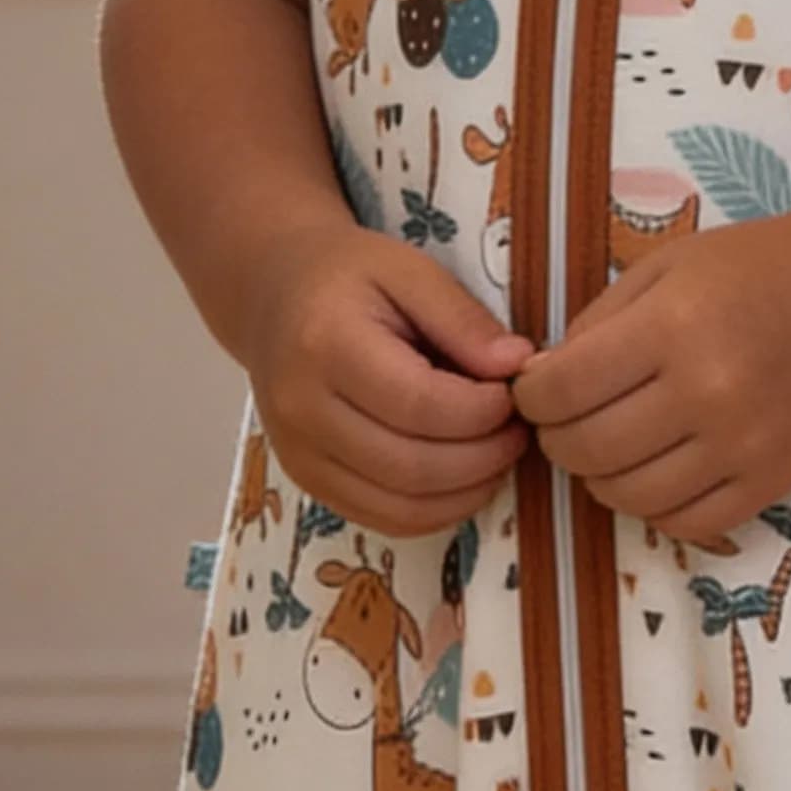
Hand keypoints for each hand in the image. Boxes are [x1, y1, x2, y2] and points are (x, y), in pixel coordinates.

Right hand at [243, 223, 532, 536]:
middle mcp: (302, 409)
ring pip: (400, 507)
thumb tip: (516, 367)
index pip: (420, 405)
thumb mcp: (408, 271)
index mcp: (326, 344)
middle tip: (518, 430)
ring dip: (466, 492)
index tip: (515, 394)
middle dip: (484, 457)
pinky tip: (463, 479)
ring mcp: (299, 454)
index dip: (483, 412)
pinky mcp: (307, 481)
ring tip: (497, 454)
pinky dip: (436, 511)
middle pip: (412, 466)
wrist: (273, 297)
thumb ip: (463, 319)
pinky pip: (383, 519)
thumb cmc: (345, 277)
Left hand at [509, 211, 790, 552]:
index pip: (561, 391)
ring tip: (611, 446)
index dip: (531, 398)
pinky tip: (656, 470)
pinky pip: (683, 522)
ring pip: (628, 497)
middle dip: (557, 439)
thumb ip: (597, 324)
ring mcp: (743, 446)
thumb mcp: (665, 267)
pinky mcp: (772, 482)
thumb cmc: (755, 269)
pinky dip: (653, 506)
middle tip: (566, 421)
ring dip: (600, 477)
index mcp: (672, 326)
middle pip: (587, 450)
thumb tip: (540, 385)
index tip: (536, 391)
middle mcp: (707, 392)